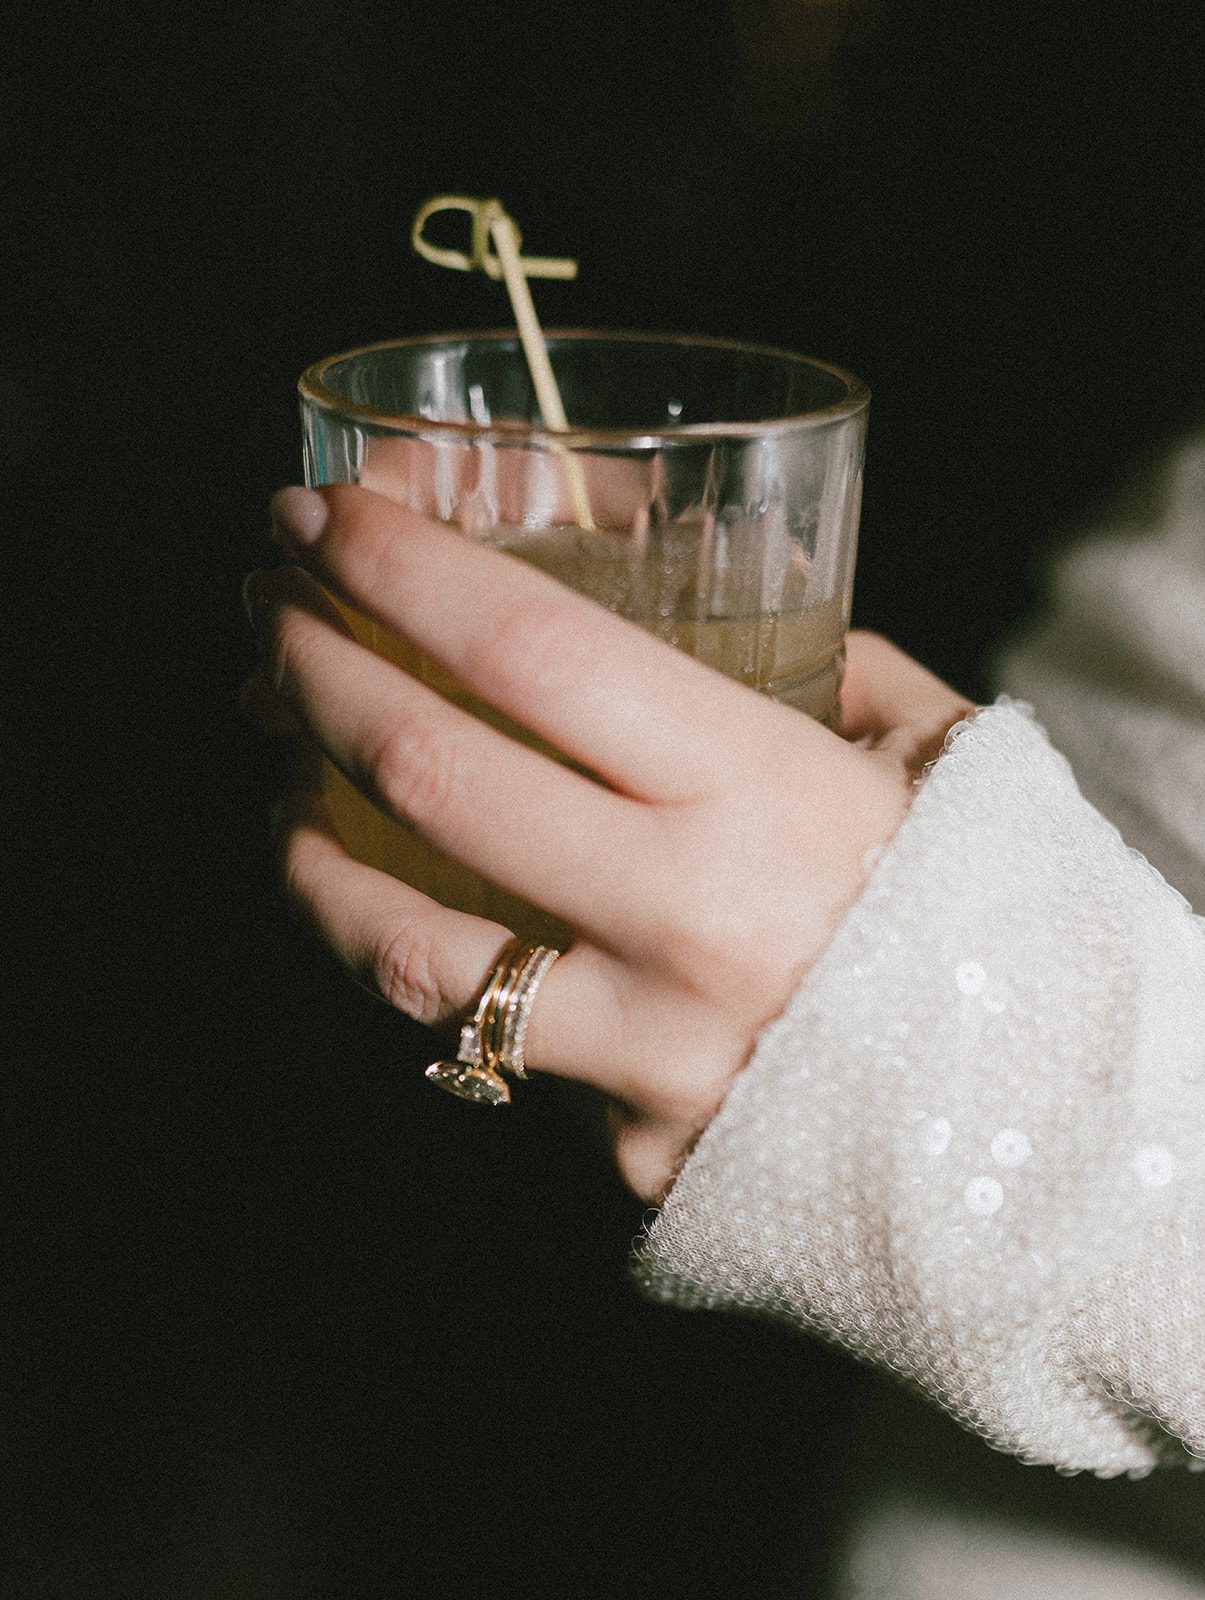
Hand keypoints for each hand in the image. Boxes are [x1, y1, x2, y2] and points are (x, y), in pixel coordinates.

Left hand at [243, 484, 970, 1200]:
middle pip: (432, 774)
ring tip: (278, 777)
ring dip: (305, 842)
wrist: (1045, 1121)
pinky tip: (383, 915)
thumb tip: (680, 570)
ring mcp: (647, 1049)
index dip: (403, 571)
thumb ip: (807, 656)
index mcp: (762, 791)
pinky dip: (421, 972)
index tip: (325, 513)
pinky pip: (491, 1050)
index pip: (531, 651)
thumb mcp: (920, 745)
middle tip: (267, 611)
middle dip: (314, 671)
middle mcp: (686, 919)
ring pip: (406, 946)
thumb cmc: (987, 903)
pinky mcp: (629, 1145)